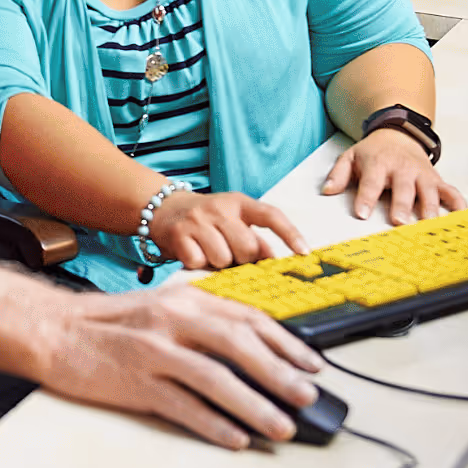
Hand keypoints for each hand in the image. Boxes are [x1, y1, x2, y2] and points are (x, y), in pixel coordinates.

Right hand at [41, 284, 323, 450]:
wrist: (50, 329)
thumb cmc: (106, 323)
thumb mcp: (158, 307)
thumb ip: (199, 320)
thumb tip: (249, 346)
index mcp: (183, 299)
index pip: (247, 317)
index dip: (285, 341)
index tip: (311, 363)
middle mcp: (172, 319)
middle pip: (239, 344)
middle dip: (280, 372)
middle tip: (307, 395)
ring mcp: (153, 351)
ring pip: (216, 378)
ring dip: (255, 404)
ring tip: (281, 425)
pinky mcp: (135, 382)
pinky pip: (182, 406)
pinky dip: (212, 424)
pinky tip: (235, 439)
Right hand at [149, 191, 308, 268]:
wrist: (163, 207)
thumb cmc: (206, 219)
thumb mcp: (232, 219)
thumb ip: (253, 236)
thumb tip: (273, 260)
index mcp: (239, 202)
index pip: (271, 216)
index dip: (290, 234)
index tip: (304, 253)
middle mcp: (219, 208)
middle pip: (248, 247)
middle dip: (243, 259)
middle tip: (231, 254)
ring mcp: (198, 220)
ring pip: (223, 258)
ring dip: (219, 263)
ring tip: (210, 253)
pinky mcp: (179, 234)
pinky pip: (198, 262)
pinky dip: (198, 265)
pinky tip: (194, 254)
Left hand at [322, 128, 467, 224]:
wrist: (398, 134)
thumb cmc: (373, 153)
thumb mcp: (350, 157)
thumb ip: (338, 174)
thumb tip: (326, 191)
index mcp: (379, 164)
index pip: (371, 182)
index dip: (366, 197)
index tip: (362, 214)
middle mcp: (403, 169)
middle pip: (403, 188)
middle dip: (402, 205)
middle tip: (399, 221)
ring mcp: (422, 174)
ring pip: (429, 192)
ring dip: (430, 208)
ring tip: (429, 224)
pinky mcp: (436, 180)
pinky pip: (450, 191)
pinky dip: (458, 202)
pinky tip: (461, 214)